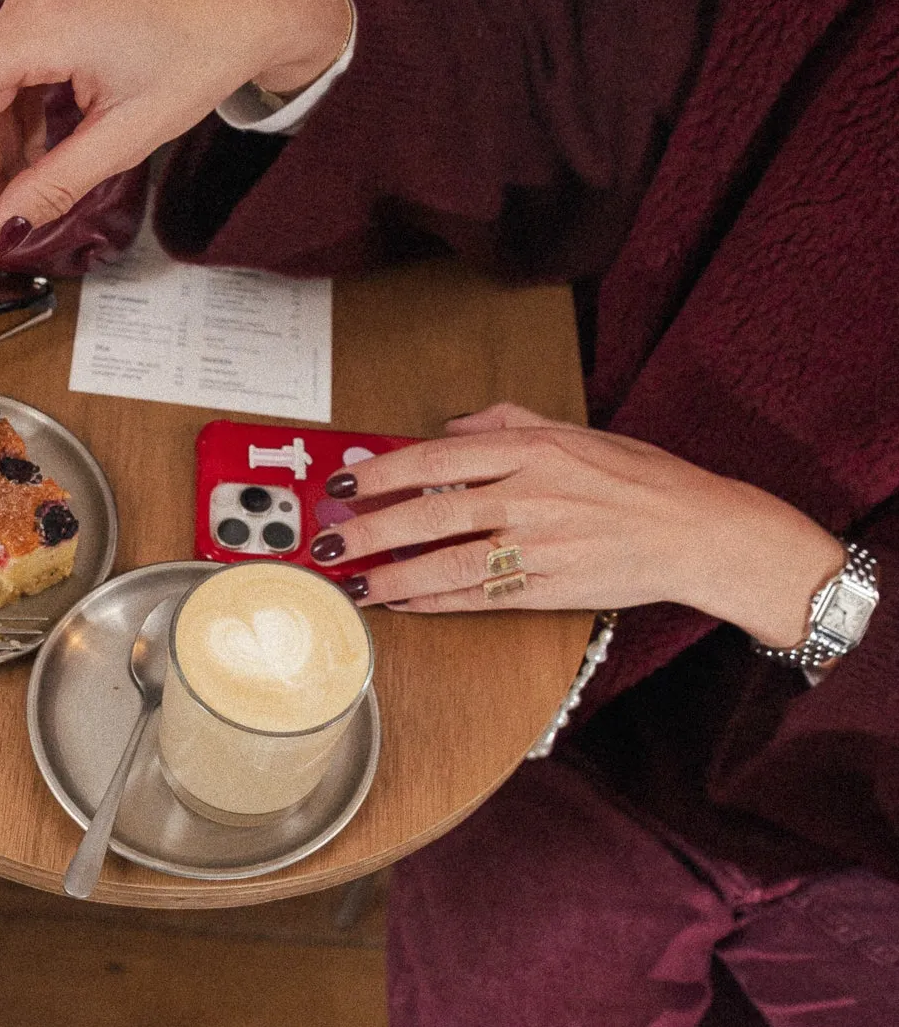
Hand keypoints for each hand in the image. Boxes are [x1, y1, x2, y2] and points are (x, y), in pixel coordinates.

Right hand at [0, 0, 351, 252]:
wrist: (249, 4)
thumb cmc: (201, 57)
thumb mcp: (127, 136)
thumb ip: (57, 184)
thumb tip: (4, 230)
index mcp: (43, 26)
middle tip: (7, 211)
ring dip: (2, 138)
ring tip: (34, 184)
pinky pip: (15, 62)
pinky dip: (23, 111)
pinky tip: (49, 146)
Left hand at [316, 403, 843, 646]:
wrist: (697, 531)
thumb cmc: (640, 479)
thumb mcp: (575, 431)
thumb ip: (506, 424)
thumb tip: (449, 430)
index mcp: (533, 451)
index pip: (438, 460)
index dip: (384, 473)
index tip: (345, 483)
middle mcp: (531, 497)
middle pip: (432, 514)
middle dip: (371, 531)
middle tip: (328, 542)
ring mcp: (539, 546)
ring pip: (448, 563)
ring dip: (393, 576)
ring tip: (353, 582)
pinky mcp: (548, 588)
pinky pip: (479, 597)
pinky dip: (435, 602)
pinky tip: (401, 602)